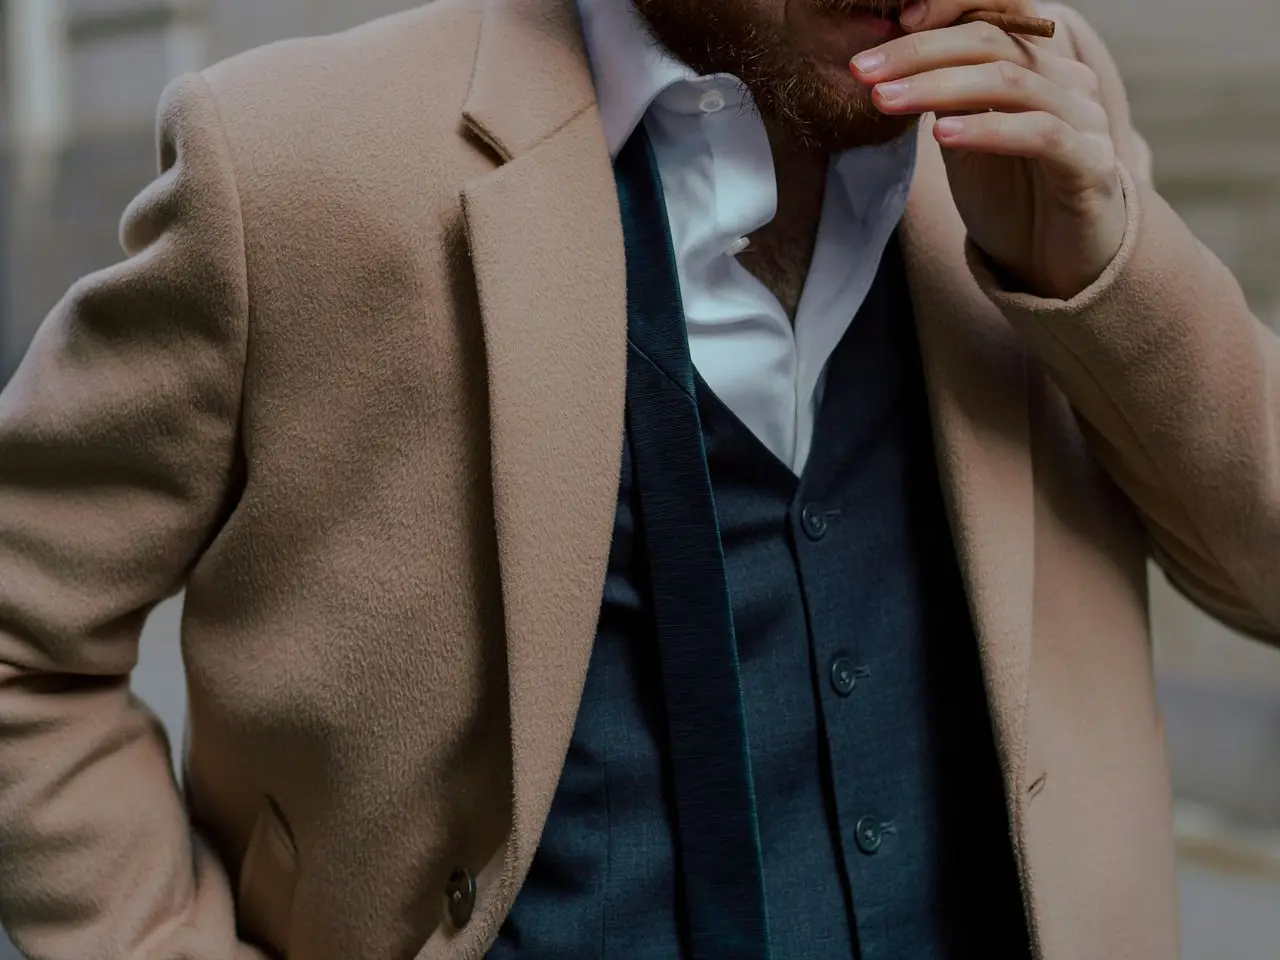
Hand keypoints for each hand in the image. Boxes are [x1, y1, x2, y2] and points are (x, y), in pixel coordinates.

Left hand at [850, 0, 1125, 299]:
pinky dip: (987, 129)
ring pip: (1009, 82)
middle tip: (863, 71)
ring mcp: (1084, 119)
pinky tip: (943, 134)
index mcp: (1036, 67)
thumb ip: (941, 100)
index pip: (993, 14)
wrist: (1057, 264)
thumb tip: (888, 66)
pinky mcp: (1091, 164)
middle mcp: (1065, 81)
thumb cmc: (1011, 200)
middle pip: (991, 42)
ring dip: (939, 87)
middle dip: (918, 54)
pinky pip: (1040, 134)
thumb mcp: (965, 140)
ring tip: (886, 100)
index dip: (945, 10)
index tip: (890, 24)